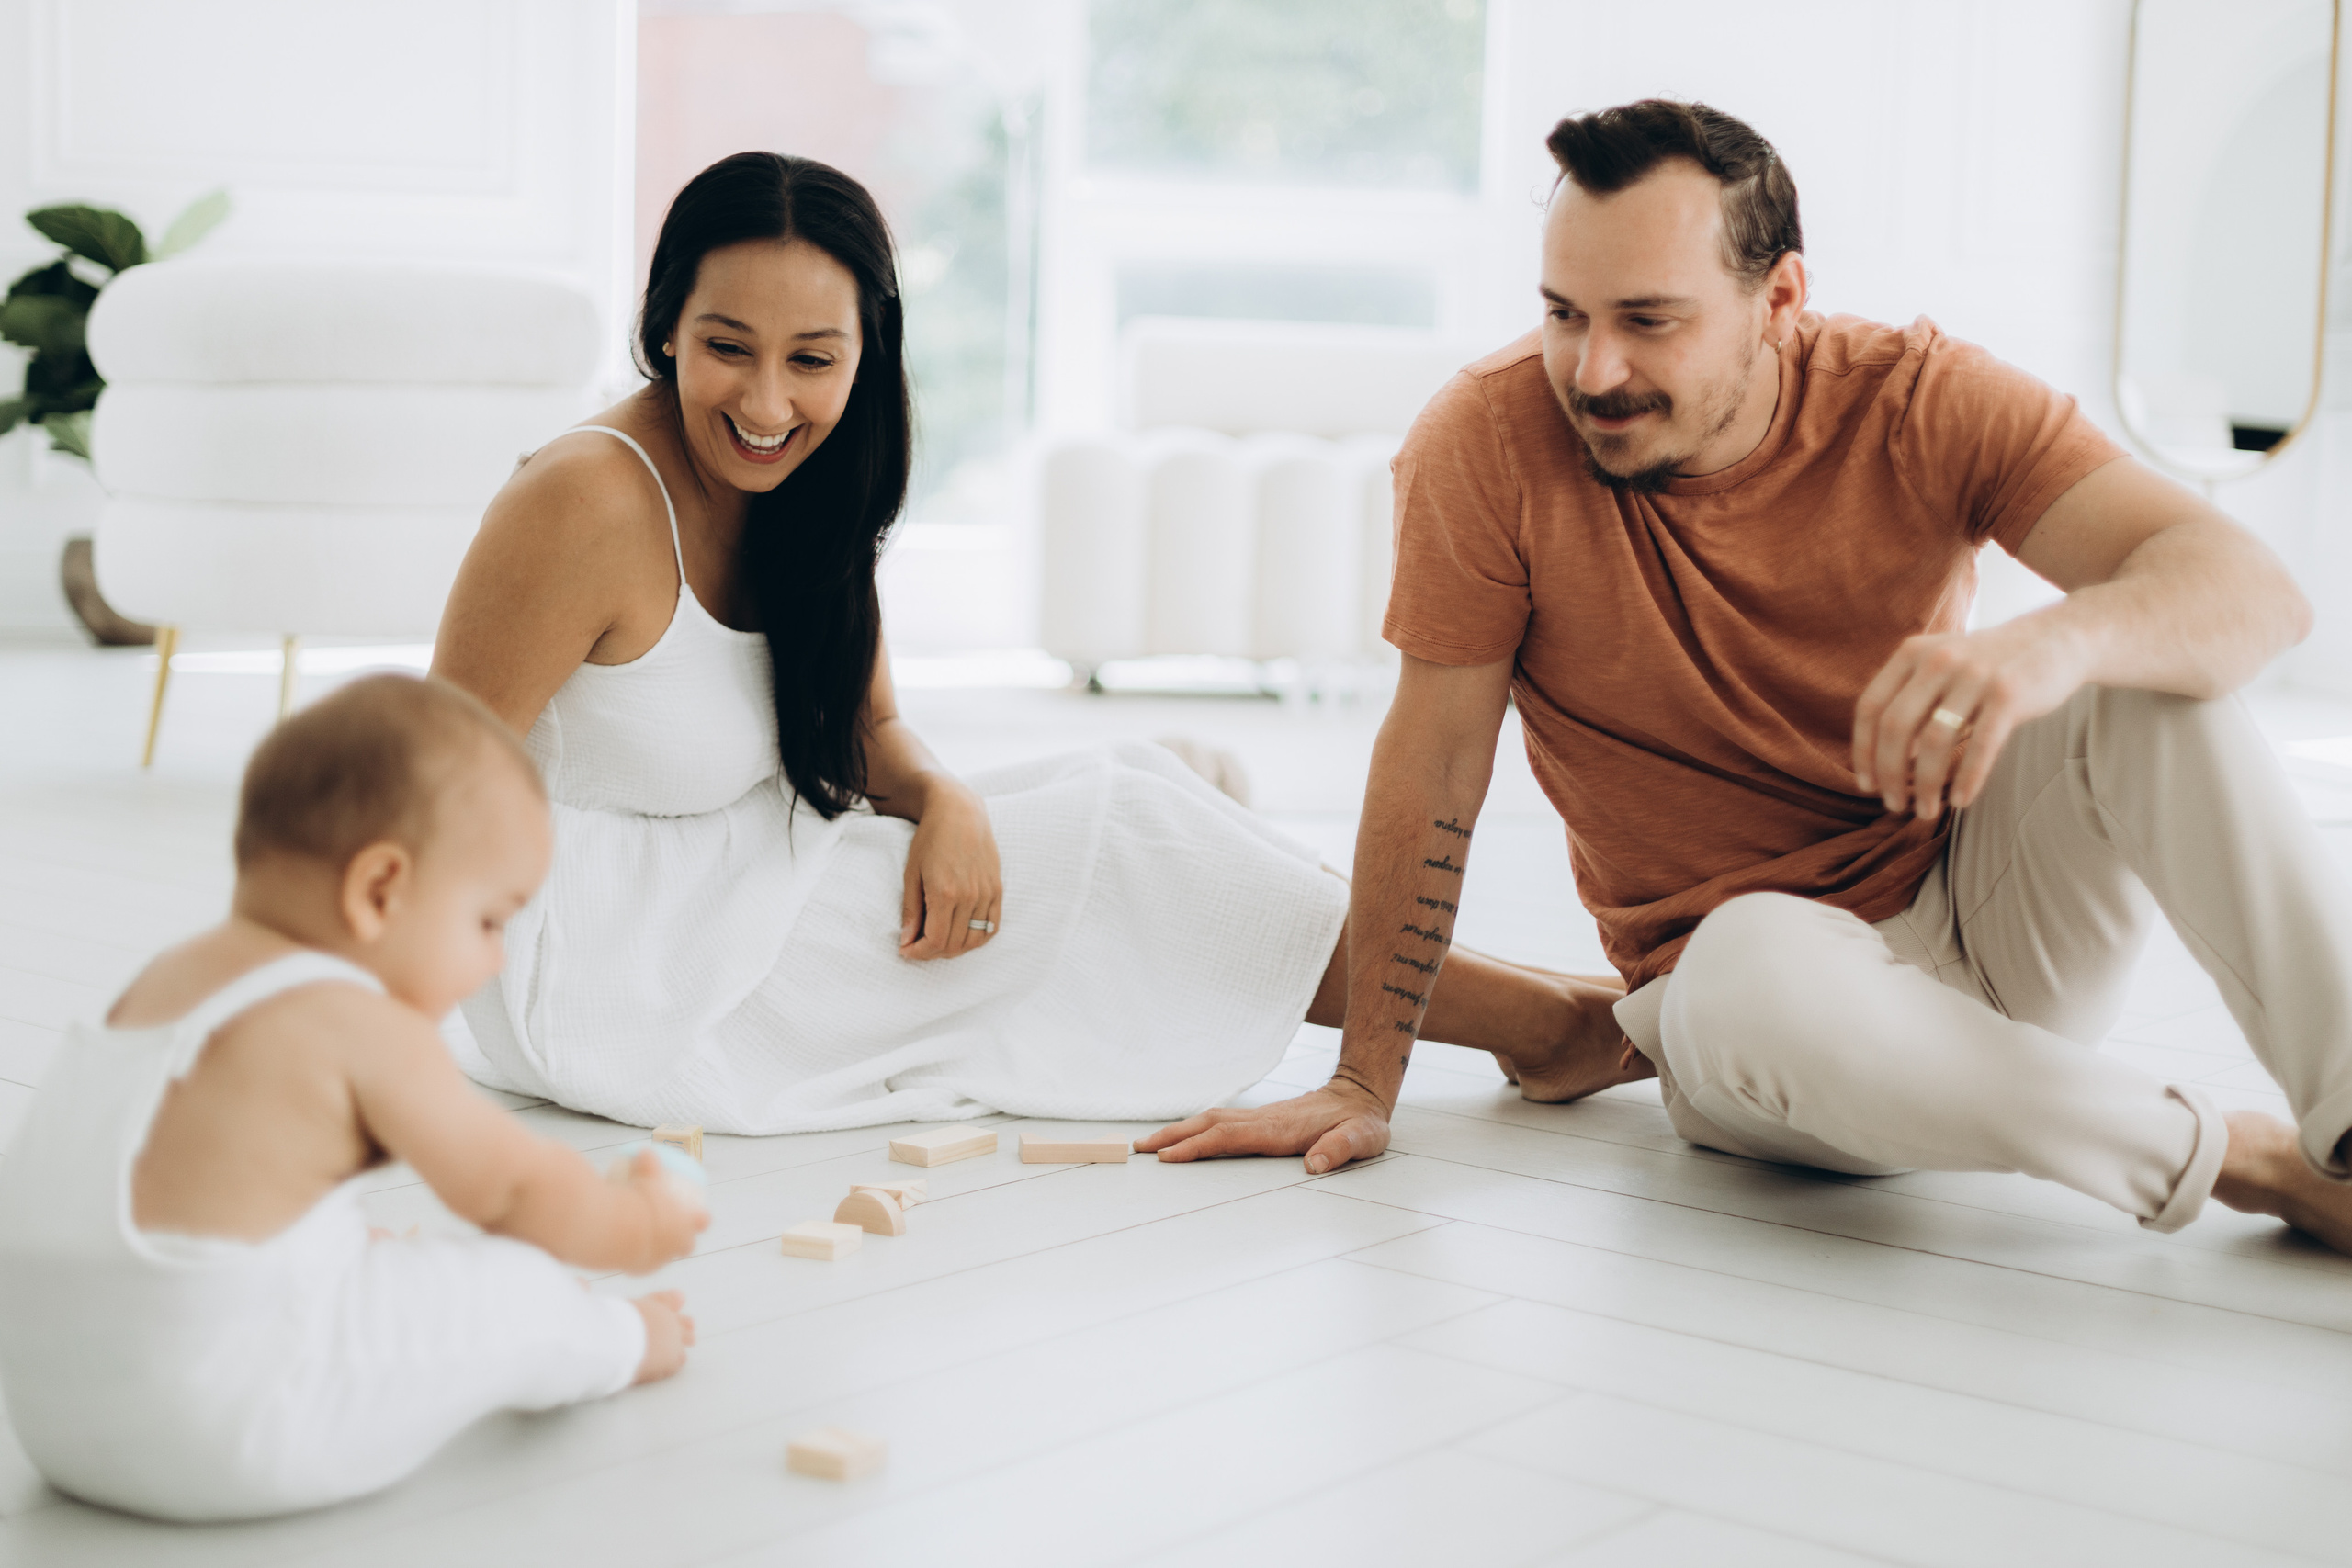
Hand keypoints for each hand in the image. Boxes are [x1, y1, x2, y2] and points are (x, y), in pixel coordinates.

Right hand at [623, 1148, 708, 1270]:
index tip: (699, 1213)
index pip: (701, 1223)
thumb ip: (647, 1164)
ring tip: (645, 1237)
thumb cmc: (635, 1200)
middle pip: (685, 1246)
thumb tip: (646, 1153)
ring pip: (661, 1257)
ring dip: (658, 1249)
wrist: (613, 1230)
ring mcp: (655, 1262)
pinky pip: (638, 1264)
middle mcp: (673, 1248)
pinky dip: (634, 1256)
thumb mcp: (644, 1176)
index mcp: (684, 1226)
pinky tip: (626, 1250)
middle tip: (670, 1226)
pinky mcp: (634, 1270)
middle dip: (681, 1239)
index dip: (701, 1217)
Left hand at [900, 781, 1003, 959]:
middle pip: (955, 945)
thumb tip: (906, 941)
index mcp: (945, 893)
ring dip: (955, 949)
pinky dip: (978, 938)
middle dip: (933, 953)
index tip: (905, 951)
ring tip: (938, 941)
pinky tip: (962, 934)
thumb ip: (911, 910)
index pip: (936, 941)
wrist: (959, 811)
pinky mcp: (997, 889)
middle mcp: (970, 897)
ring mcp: (987, 893)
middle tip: (918, 946)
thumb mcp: (912, 873)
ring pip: (975, 940)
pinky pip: (992, 926)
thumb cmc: (930, 839)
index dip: (918, 953)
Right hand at [1135, 1081, 1391, 1174]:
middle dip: (1173, 1136)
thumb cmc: (1361, 1123)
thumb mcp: (1362, 1139)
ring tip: (1150, 1143)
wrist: (1361, 1096)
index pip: (1229, 1137)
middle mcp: (1263, 1120)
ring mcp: (1260, 1117)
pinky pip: (1221, 1123)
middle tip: (1139, 1148)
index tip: (1169, 1156)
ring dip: (1180, 1130)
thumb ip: (1339, 1149)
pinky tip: (1185, 1136)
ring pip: (1211, 1120)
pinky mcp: (1261, 1120)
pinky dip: (1196, 1128)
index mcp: (1280, 1129)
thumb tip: (1314, 1165)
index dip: (1198, 1146)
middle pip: (1209, 1124)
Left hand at [1852, 617, 2094, 821]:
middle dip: (1890, 774)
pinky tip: (1960, 802)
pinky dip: (1967, 779)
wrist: (2056, 639)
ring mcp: (1974, 675)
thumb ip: (1910, 703)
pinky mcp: (2009, 694)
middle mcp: (1938, 659)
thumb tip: (1882, 761)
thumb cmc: (1989, 666)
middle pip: (1895, 728)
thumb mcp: (1942, 667)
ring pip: (1933, 741)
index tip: (1866, 785)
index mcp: (1912, 653)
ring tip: (1926, 811)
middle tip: (1894, 806)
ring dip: (1925, 785)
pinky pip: (1980, 745)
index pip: (1870, 708)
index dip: (1864, 751)